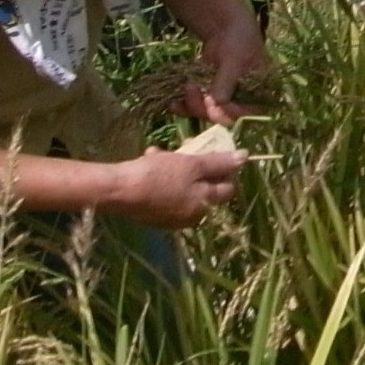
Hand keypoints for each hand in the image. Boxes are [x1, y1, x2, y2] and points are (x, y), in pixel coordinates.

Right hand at [111, 147, 244, 229]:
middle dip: (195, 164)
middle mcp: (191, 216)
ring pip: (182, 185)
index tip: (213, 151)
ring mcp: (172, 217)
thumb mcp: (192, 165)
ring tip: (159, 153)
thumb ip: (219, 162)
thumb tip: (245, 158)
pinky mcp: (154, 213)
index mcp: (204, 206)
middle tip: (184, 148)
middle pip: (203, 186)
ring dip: (175, 166)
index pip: (227, 187)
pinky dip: (161, 176)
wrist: (119, 192)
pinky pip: (165, 190)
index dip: (224, 168)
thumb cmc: (159, 176)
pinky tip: (149, 160)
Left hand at [179, 13, 271, 126]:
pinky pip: (196, 107)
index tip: (211, 107)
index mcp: (259, 97)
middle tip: (191, 89)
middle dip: (204, 107)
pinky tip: (173, 103)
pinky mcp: (208, 98)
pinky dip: (183, 107)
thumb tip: (216, 104)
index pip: (244, 114)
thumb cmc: (239, 41)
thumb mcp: (235, 60)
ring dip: (192, 105)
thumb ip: (226, 83)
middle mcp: (242, 104)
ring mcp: (223, 102)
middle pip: (221, 117)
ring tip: (186, 86)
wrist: (226, 29)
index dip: (226, 114)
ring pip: (206, 113)